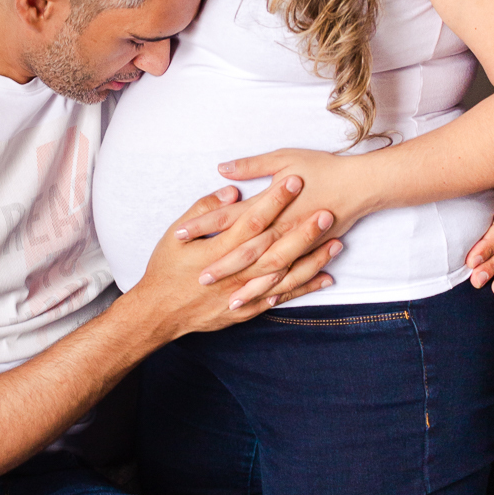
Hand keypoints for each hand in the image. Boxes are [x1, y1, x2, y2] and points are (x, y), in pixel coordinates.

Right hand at [135, 177, 336, 334]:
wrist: (157, 313)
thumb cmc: (164, 269)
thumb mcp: (175, 234)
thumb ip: (204, 211)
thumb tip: (231, 191)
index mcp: (217, 250)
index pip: (252, 220)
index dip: (274, 200)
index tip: (294, 181)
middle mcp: (234, 273)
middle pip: (275, 248)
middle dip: (303, 230)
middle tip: (326, 212)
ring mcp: (243, 294)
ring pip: (285, 275)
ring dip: (312, 259)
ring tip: (336, 243)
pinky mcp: (247, 310)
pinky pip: (281, 298)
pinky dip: (304, 288)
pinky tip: (324, 278)